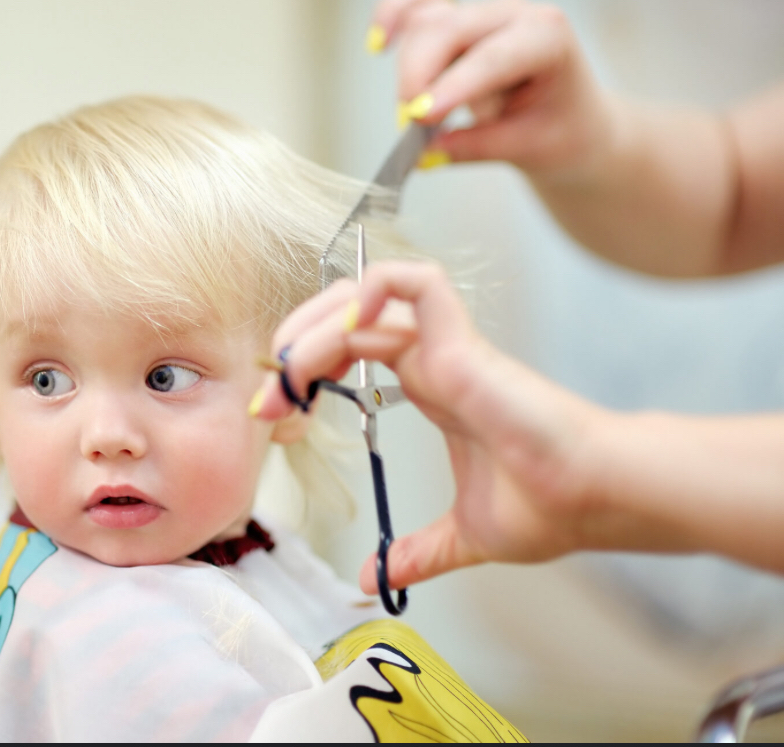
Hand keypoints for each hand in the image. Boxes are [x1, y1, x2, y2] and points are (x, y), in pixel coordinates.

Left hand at [252, 261, 606, 591]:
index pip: (354, 350)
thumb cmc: (550, 506)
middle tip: (270, 392)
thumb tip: (376, 580)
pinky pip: (416, 285)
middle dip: (297, 342)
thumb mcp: (463, 534)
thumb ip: (418, 553)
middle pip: (350, 316)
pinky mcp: (463, 345)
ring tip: (289, 369)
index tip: (277, 413)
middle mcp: (434, 359)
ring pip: (369, 297)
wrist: (595, 499)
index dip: (307, 370)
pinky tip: (344, 326)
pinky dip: (374, 289)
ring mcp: (448, 347)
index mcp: (432, 387)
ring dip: (315, 324)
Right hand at [370, 0, 614, 175]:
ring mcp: (481, 13)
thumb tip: (424, 155)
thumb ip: (475, 148)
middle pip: (448, 29)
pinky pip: (416, 7)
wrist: (570, 120)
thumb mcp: (527, 148)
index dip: (454, 85)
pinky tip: (378, 44)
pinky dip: (393, 17)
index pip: (493, 57)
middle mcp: (513, 15)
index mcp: (547, 37)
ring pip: (426, 23)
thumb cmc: (559, 131)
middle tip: (410, 127)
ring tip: (423, 117)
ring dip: (413, 71)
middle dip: (420, 77)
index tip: (421, 117)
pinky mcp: (456, 21)